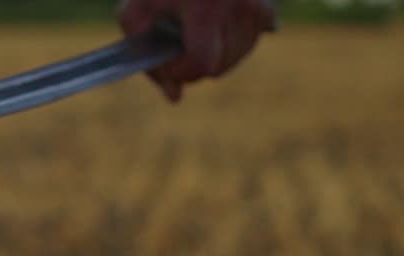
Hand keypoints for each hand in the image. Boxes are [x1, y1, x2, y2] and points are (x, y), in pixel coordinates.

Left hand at [119, 0, 275, 102]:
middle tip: (179, 39)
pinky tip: (217, 24)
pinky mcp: (266, 10)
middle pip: (218, 68)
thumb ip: (151, 61)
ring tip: (197, 28)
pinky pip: (249, 44)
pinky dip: (232, 42)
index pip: (201, 63)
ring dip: (213, 54)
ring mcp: (257, 9)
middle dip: (194, 63)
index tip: (169, 57)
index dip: (181, 69)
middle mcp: (238, 7)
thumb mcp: (137, 13)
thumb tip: (175, 97)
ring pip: (235, 60)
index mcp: (205, 9)